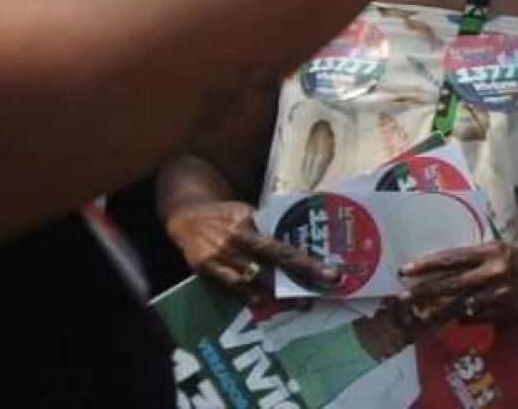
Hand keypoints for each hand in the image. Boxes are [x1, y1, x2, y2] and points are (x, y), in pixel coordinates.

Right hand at [165, 199, 338, 298]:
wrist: (186, 216)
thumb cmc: (225, 217)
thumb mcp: (247, 212)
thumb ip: (269, 226)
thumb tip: (302, 239)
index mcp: (251, 220)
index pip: (283, 240)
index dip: (306, 257)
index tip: (331, 270)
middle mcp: (238, 236)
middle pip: (276, 255)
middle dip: (303, 271)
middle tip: (328, 283)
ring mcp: (221, 253)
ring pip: (255, 275)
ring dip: (278, 291)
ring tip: (300, 304)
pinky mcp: (205, 267)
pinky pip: (228, 285)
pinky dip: (245, 295)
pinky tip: (261, 305)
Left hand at [396, 241, 517, 326]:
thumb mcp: (496, 248)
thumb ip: (471, 258)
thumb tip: (439, 269)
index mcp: (490, 250)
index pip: (452, 258)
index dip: (427, 265)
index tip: (405, 270)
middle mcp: (494, 271)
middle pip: (452, 283)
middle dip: (424, 290)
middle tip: (401, 296)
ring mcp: (500, 293)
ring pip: (461, 305)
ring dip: (437, 311)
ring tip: (416, 315)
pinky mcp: (506, 310)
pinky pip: (476, 317)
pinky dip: (461, 317)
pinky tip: (449, 318)